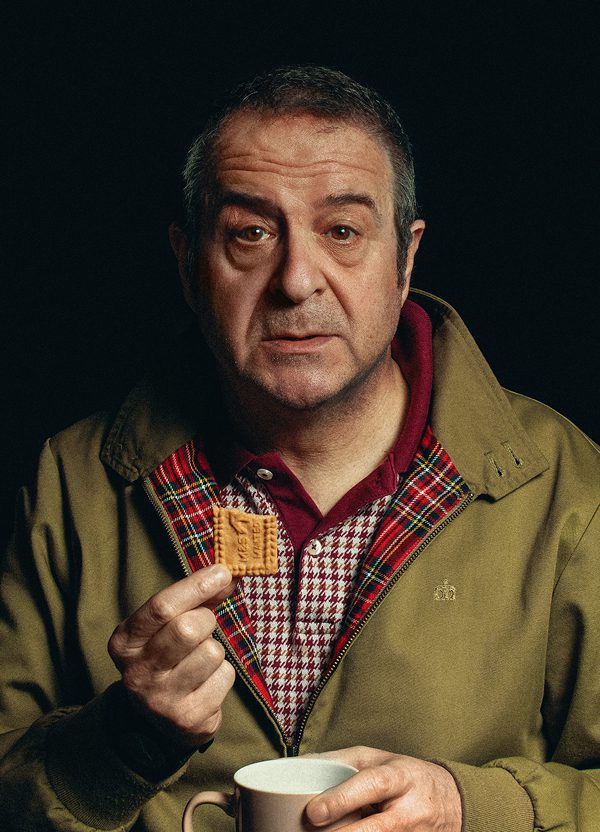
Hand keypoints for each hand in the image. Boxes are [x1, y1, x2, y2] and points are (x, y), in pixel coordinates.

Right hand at [108, 564, 235, 746]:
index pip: (161, 607)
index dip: (196, 586)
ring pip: (212, 652)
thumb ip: (194, 599)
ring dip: (215, 650)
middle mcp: (137, 674)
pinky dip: (223, 674)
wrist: (157, 720)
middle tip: (203, 626)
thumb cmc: (166, 656)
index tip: (222, 572)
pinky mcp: (188, 719)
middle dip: (206, 620)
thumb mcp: (166, 626)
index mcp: (125, 643)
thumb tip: (226, 577)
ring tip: (199, 661)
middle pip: (188, 629)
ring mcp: (162, 700)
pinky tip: (205, 683)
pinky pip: (225, 676)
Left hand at [305, 746, 461, 830]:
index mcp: (400, 777)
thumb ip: (340, 761)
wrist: (450, 801)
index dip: (342, 799)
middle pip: (374, 829)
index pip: (372, 785)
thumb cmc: (404, 775)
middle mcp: (410, 810)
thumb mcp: (377, 759)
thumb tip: (299, 764)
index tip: (313, 812)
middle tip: (313, 831)